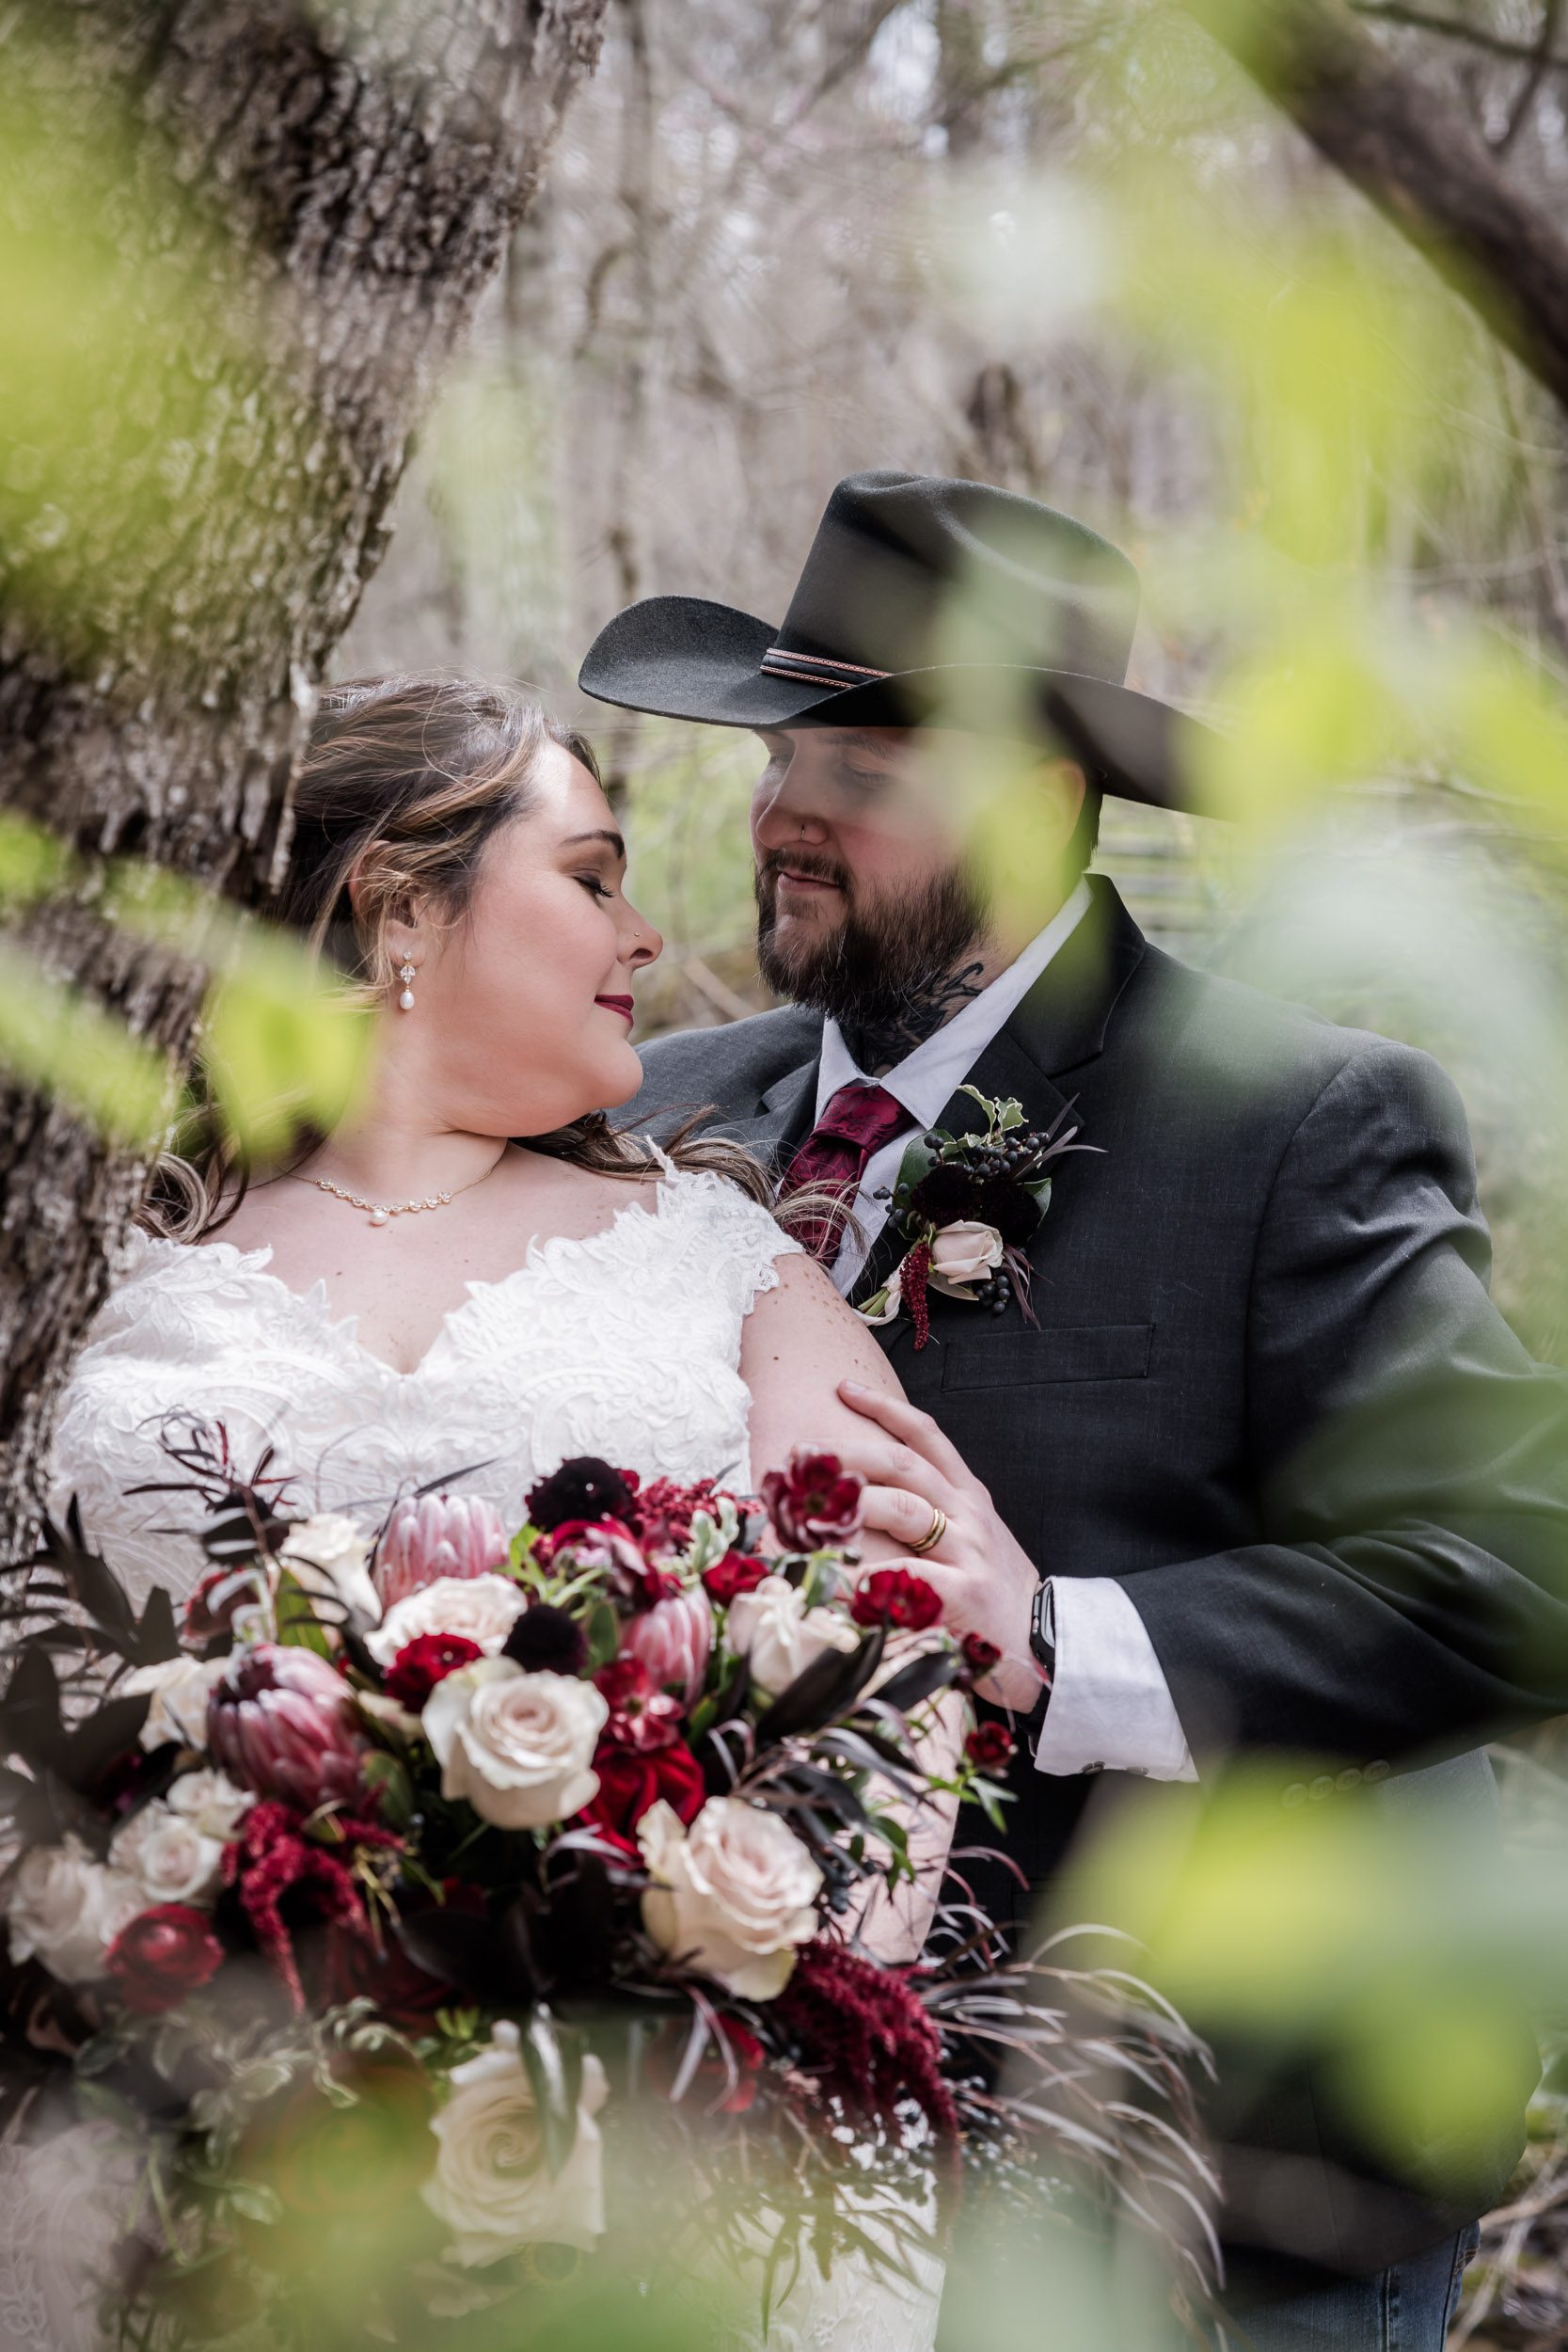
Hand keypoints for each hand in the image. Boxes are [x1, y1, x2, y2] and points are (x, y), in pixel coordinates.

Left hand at [835, 1380, 1045, 1714]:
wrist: (1046, 1642)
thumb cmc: (993, 1590)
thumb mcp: (970, 1538)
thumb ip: (929, 1514)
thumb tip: (862, 1497)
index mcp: (968, 1494)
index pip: (927, 1435)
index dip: (885, 1407)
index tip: (844, 1387)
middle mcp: (968, 1513)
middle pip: (902, 1464)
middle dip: (848, 1452)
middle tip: (802, 1453)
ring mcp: (967, 1550)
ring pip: (903, 1508)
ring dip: (851, 1502)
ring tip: (807, 1506)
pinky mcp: (964, 1592)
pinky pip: (906, 1574)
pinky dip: (866, 1574)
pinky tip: (833, 1577)